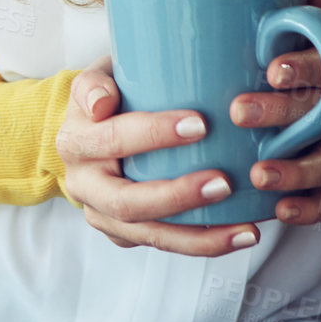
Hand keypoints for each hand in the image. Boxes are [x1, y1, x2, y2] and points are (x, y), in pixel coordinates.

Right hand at [56, 58, 261, 255]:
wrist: (93, 131)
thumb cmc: (108, 96)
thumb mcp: (97, 76)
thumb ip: (95, 83)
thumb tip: (101, 102)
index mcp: (75, 141)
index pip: (112, 139)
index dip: (154, 134)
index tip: (201, 124)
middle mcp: (82, 184)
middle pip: (126, 202)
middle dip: (177, 196)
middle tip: (223, 183)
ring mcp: (101, 214)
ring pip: (148, 236)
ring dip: (199, 236)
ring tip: (245, 229)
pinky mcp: (122, 233)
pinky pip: (162, 244)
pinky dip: (202, 244)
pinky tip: (238, 235)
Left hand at [230, 0, 320, 225]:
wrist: (239, 119)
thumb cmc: (248, 67)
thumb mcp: (256, 37)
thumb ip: (284, 10)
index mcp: (319, 71)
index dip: (304, 66)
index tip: (271, 69)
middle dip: (283, 112)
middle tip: (240, 111)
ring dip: (296, 168)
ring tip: (259, 172)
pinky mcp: (320, 185)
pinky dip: (308, 208)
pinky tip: (280, 209)